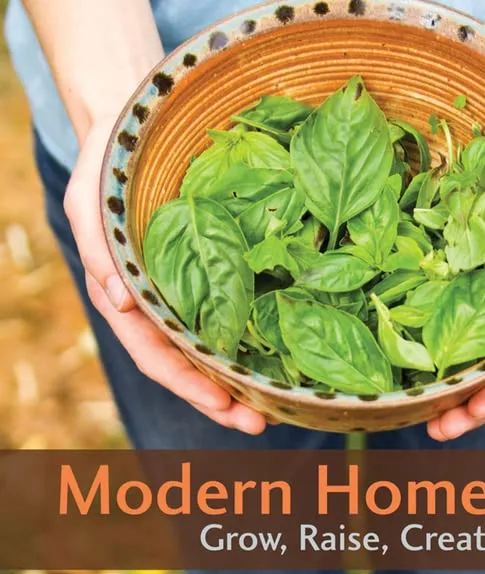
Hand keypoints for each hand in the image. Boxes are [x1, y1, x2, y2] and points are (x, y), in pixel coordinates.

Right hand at [64, 116, 266, 434]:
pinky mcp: (217, 278)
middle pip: (192, 369)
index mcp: (128, 300)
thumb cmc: (110, 164)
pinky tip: (283, 363)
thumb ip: (100, 251)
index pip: (157, 356)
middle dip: (224, 403)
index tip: (222, 405)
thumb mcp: (91, 200)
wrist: (139, 128)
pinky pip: (237, 318)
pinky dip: (256, 345)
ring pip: (216, 354)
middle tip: (260, 426)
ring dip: (244, 386)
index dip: (188, 384)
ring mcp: (190, 296)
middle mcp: (161, 308)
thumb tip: (121, 301)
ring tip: (278, 411)